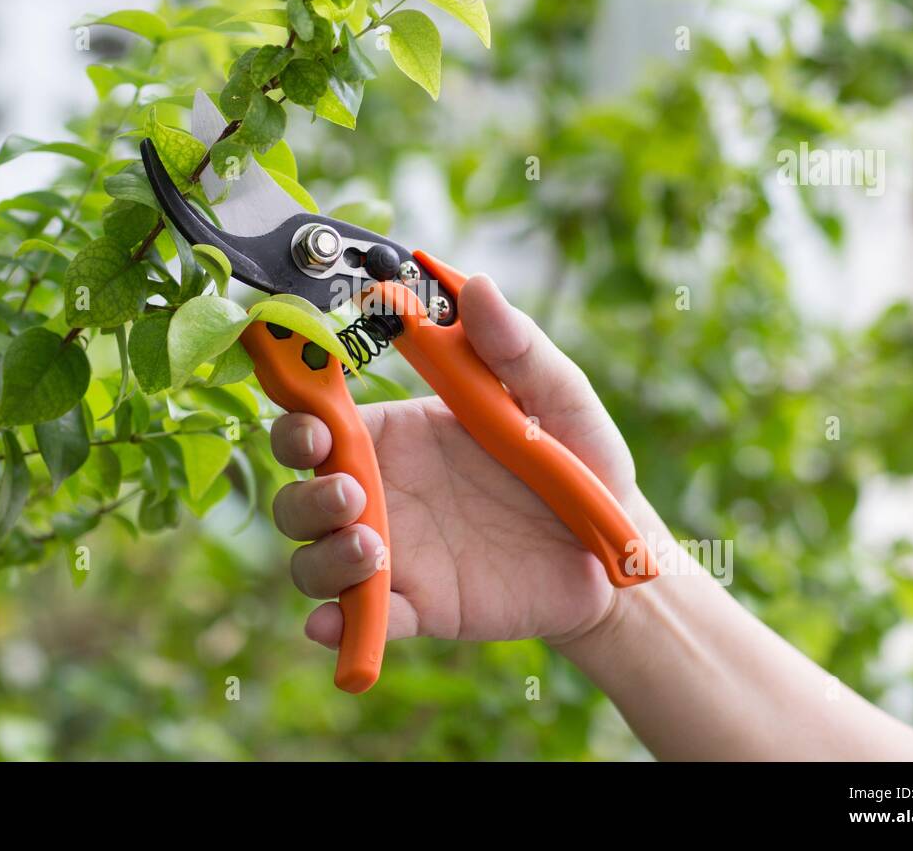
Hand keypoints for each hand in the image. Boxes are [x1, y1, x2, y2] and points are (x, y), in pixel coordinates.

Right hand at [269, 274, 644, 651]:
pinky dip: (338, 624)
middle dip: (303, 487)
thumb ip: (516, 349)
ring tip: (371, 547)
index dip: (297, 413)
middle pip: (299, 488)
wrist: (615, 553)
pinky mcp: (416, 607)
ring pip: (313, 558)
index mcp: (399, 432)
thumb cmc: (580, 463)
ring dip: (321, 555)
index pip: (318, 416)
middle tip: (350, 490)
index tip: (313, 416)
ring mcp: (394, 553)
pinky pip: (362, 619)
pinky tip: (338, 624)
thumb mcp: (558, 399)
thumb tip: (477, 287)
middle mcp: (383, 491)